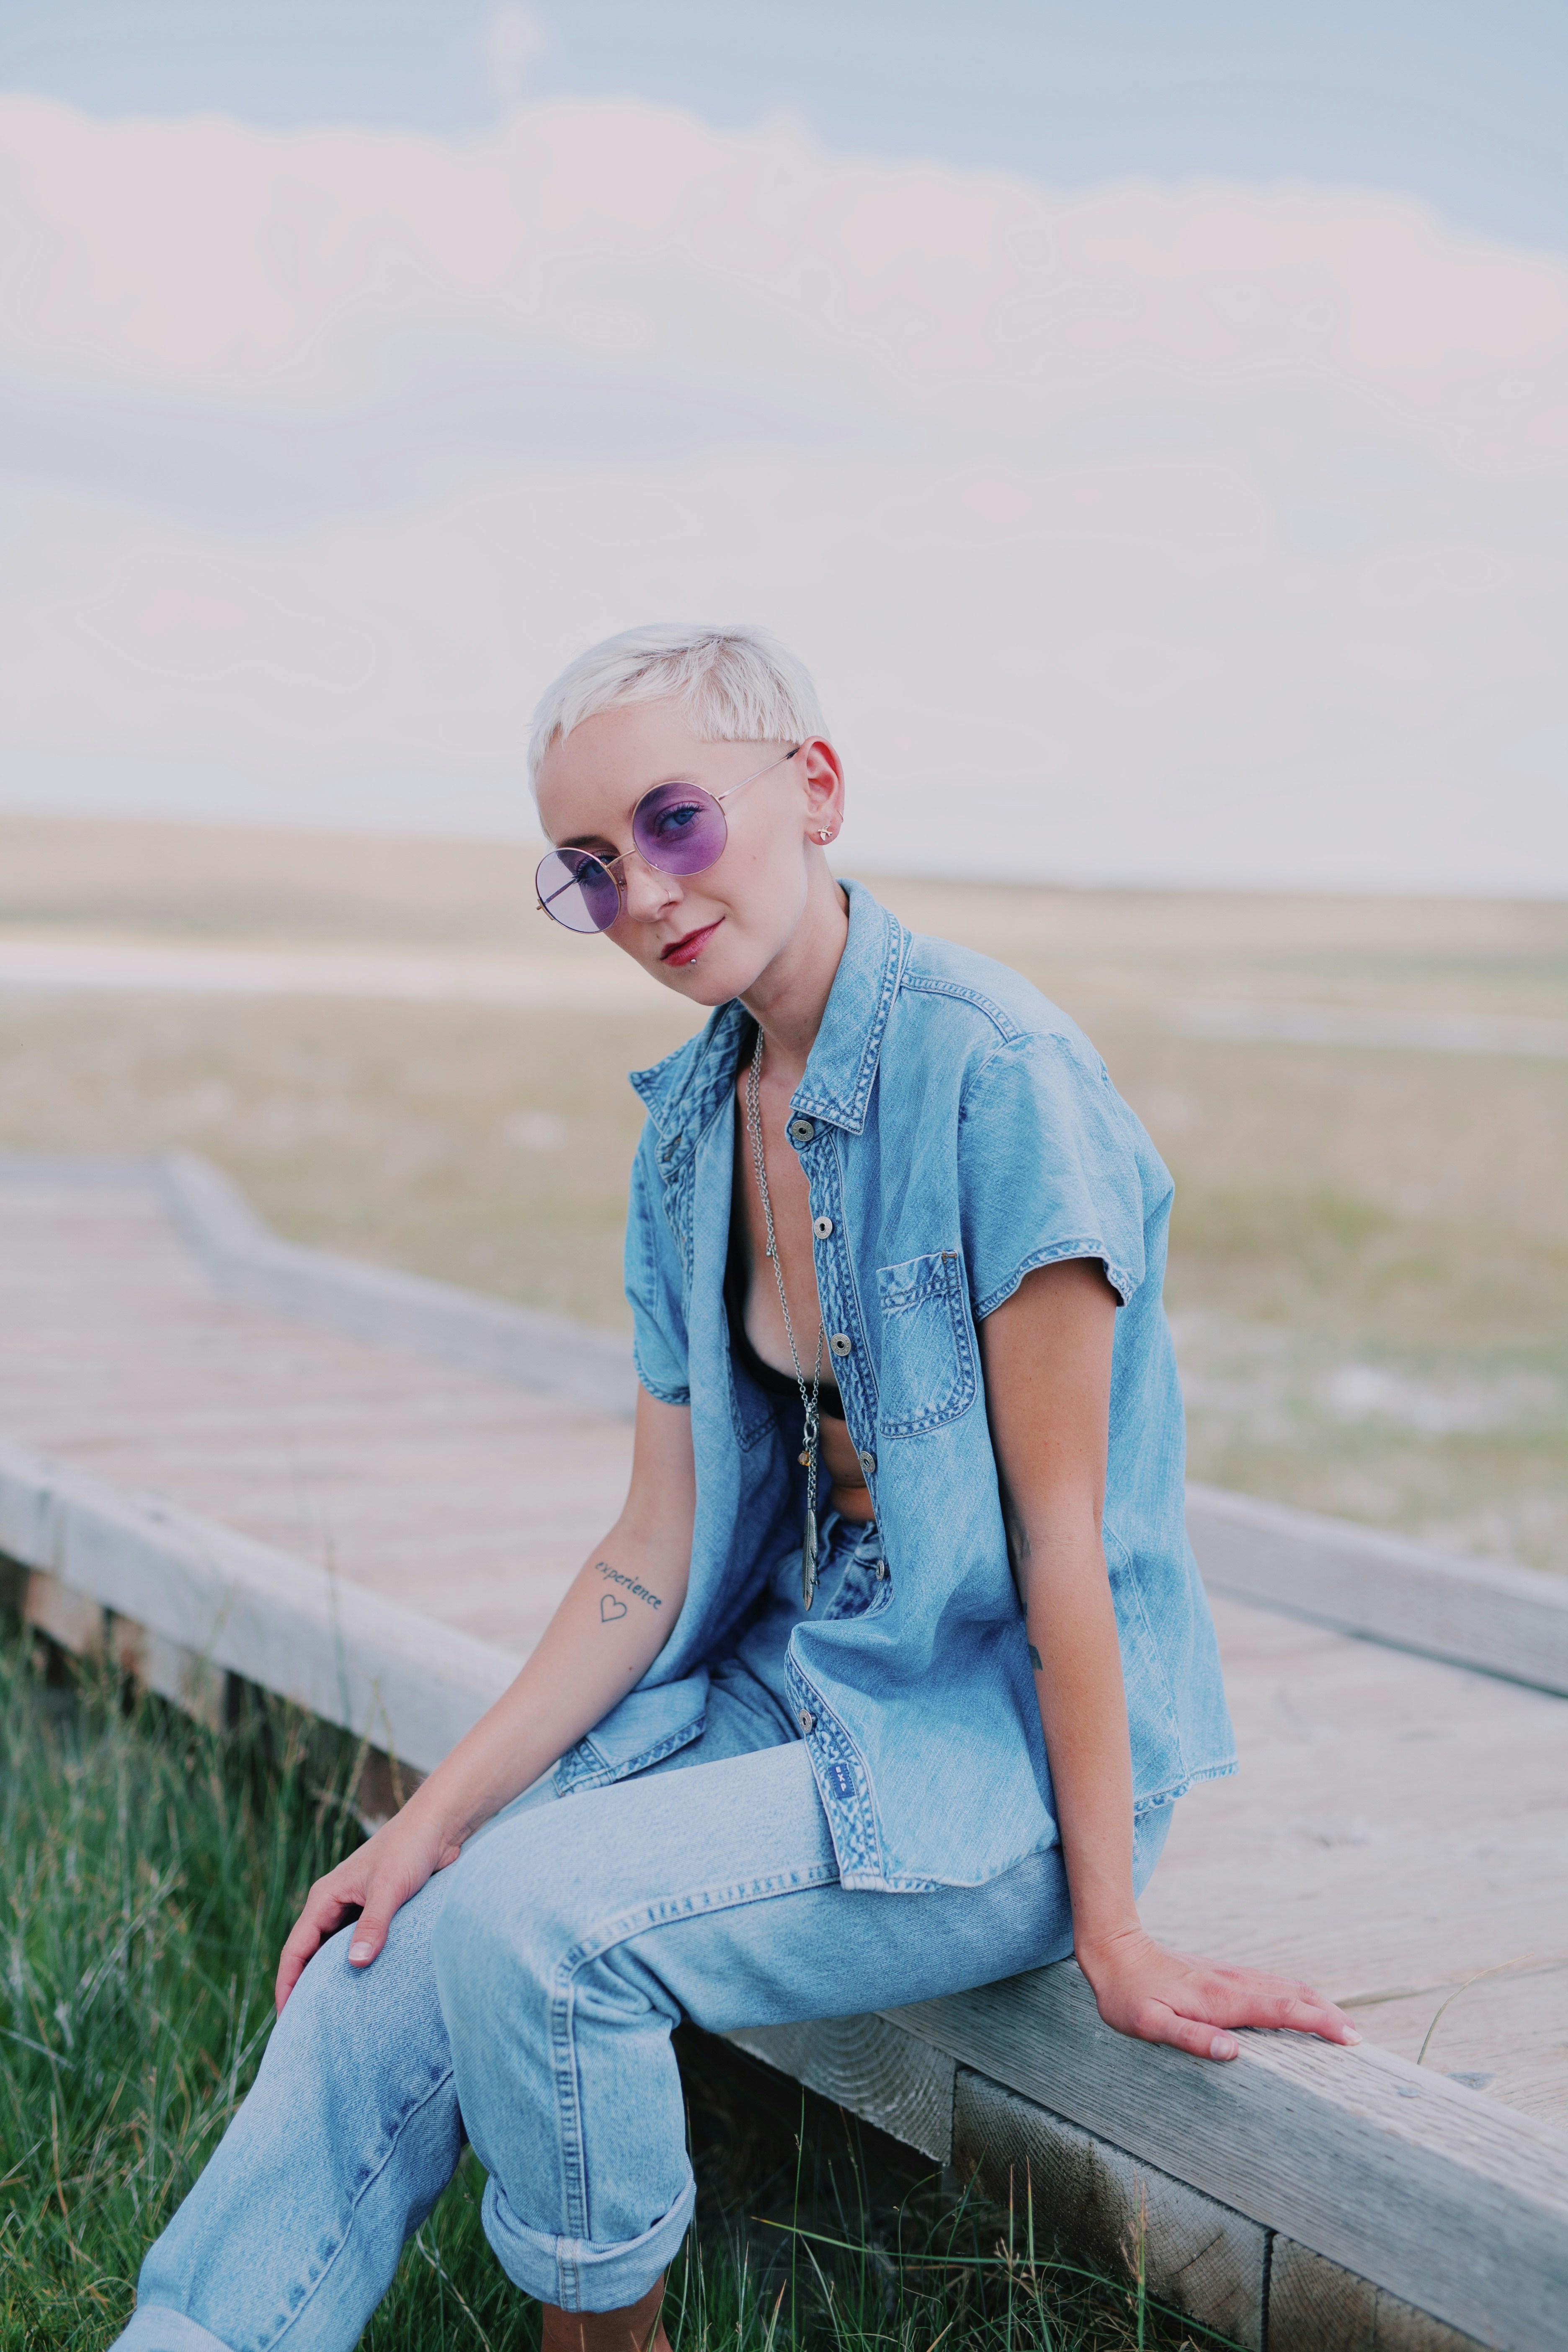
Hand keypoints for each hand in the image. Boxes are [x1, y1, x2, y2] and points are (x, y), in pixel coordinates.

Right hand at [274, 1797, 463, 2013]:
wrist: (439, 1826)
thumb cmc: (410, 1849)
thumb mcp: (390, 1888)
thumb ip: (372, 1925)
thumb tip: (355, 1964)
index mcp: (325, 1897)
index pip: (295, 1948)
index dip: (287, 1984)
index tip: (286, 2019)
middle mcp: (335, 1904)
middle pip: (310, 1954)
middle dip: (306, 1988)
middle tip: (307, 2027)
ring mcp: (355, 1908)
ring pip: (335, 1951)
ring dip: (333, 1978)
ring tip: (334, 2016)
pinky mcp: (377, 1911)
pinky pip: (358, 1944)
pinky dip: (357, 1965)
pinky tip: (366, 1989)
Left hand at [1077, 1926, 1360, 2061]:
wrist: (1114, 1951)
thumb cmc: (1128, 1995)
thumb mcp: (1150, 2024)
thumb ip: (1191, 2038)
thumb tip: (1234, 2053)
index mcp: (1220, 1999)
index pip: (1281, 2010)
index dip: (1318, 2023)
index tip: (1349, 2038)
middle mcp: (1232, 1983)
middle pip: (1293, 1994)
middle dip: (1329, 2015)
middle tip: (1359, 2041)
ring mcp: (1230, 1976)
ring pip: (1284, 1985)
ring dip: (1316, 2004)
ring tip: (1342, 2027)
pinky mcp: (1224, 1975)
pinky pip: (1270, 1984)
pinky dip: (1296, 1996)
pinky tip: (1302, 2007)